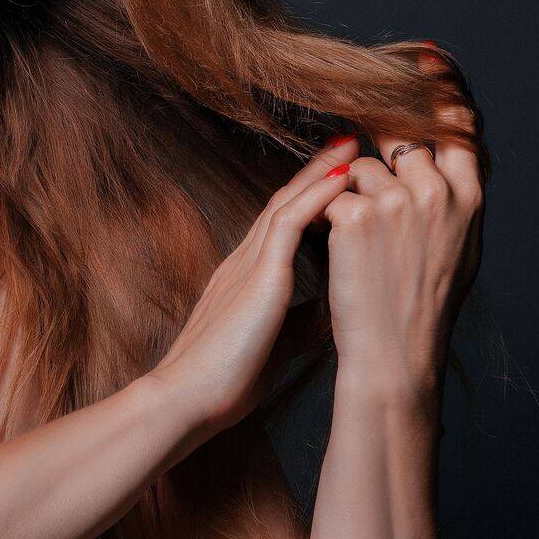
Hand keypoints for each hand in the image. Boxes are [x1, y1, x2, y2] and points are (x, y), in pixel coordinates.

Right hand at [150, 134, 362, 437]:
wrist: (187, 399)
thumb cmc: (224, 382)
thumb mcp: (274, 344)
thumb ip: (299, 322)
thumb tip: (332, 314)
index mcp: (247, 278)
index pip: (282, 225)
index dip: (310, 196)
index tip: (339, 174)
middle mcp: (244, 260)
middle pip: (285, 201)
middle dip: (317, 170)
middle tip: (348, 140)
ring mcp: (247, 264)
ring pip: (286, 203)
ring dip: (321, 171)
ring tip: (351, 144)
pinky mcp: (256, 277)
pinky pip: (287, 224)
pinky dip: (315, 197)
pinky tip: (341, 177)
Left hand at [322, 49, 485, 395]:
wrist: (393, 355)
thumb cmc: (418, 303)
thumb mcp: (455, 244)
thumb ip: (449, 192)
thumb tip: (435, 146)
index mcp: (471, 199)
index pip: (461, 123)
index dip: (442, 86)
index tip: (426, 54)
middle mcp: (441, 192)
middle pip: (400, 133)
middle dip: (377, 138)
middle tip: (360, 155)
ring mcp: (400, 201)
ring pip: (358, 162)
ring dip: (348, 192)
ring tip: (359, 245)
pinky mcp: (357, 214)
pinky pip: (331, 187)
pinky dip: (326, 211)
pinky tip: (336, 248)